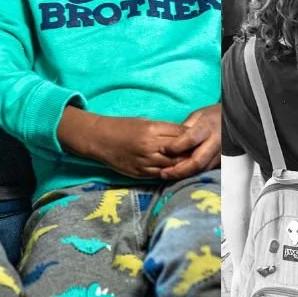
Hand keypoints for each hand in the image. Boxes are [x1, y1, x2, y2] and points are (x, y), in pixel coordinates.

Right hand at [58, 108, 187, 178]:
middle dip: (189, 152)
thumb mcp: (144, 122)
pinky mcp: (139, 172)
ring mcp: (144, 161)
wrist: (99, 138)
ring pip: (172, 166)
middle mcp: (150, 145)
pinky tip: (174, 171)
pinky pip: (160, 175)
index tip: (197, 138)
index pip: (181, 133)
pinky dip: (169, 173)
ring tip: (189, 164)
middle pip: (180, 151)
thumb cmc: (123, 127)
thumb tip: (184, 134)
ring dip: (181, 165)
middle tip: (198, 153)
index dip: (191, 137)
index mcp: (152, 129)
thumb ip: (164, 129)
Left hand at [157, 103, 220, 179]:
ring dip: (184, 175)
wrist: (237, 119)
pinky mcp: (222, 161)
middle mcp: (216, 142)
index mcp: (208, 127)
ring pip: (201, 169)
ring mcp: (220, 154)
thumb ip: (184, 129)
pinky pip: (206, 170)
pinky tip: (180, 174)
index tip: (162, 149)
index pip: (190, 139)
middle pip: (197, 161)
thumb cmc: (214, 115)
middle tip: (163, 173)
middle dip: (178, 170)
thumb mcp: (198, 115)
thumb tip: (169, 142)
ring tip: (168, 175)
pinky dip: (192, 174)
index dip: (175, 147)